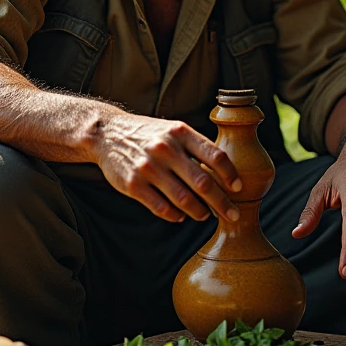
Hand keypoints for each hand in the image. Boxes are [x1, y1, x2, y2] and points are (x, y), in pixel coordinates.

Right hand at [93, 112, 241, 222]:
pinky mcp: (133, 185)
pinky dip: (175, 215)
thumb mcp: (173, 130)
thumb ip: (196, 147)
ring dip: (199, 212)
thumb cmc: (148, 134)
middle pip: (203, 182)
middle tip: (233, 215)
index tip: (239, 189)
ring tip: (204, 215)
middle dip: (222, 203)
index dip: (231, 175)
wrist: (106, 133)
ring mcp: (148, 167)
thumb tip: (226, 173)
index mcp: (180, 132)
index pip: (215, 156)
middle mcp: (165, 149)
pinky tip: (180, 215)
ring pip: (184, 199)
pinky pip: (161, 208)